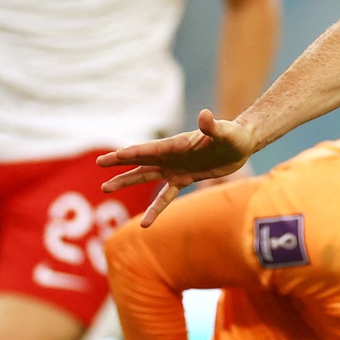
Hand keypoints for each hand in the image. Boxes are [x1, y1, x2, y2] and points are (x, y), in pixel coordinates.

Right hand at [98, 108, 261, 225]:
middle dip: (119, 163)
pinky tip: (145, 223)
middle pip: (139, 160)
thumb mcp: (225, 131)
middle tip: (98, 164)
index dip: (130, 153)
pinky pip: (165, 197)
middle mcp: (171, 156)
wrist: (241, 145)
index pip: (148, 150)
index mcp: (176, 144)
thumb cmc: (233, 135)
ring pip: (145, 176)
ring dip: (126, 181)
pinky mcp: (184, 179)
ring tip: (105, 187)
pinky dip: (155, 209)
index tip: (110, 158)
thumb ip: (212, 126)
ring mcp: (175, 168)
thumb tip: (205, 115)